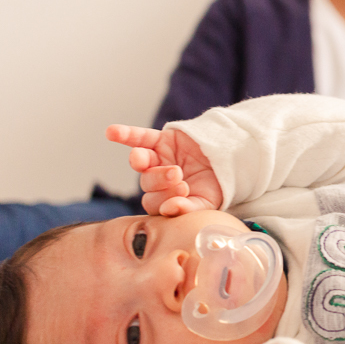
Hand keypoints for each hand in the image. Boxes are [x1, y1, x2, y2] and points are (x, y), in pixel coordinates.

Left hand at [106, 125, 222, 215]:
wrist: (233, 157)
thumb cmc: (219, 184)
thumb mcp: (207, 201)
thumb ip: (188, 209)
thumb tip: (168, 211)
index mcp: (168, 198)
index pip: (155, 204)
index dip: (164, 200)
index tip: (183, 195)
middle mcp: (159, 180)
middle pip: (147, 183)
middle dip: (160, 181)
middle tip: (179, 177)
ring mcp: (159, 159)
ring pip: (142, 161)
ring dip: (142, 161)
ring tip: (148, 160)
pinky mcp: (161, 140)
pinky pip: (139, 137)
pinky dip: (125, 134)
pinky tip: (112, 132)